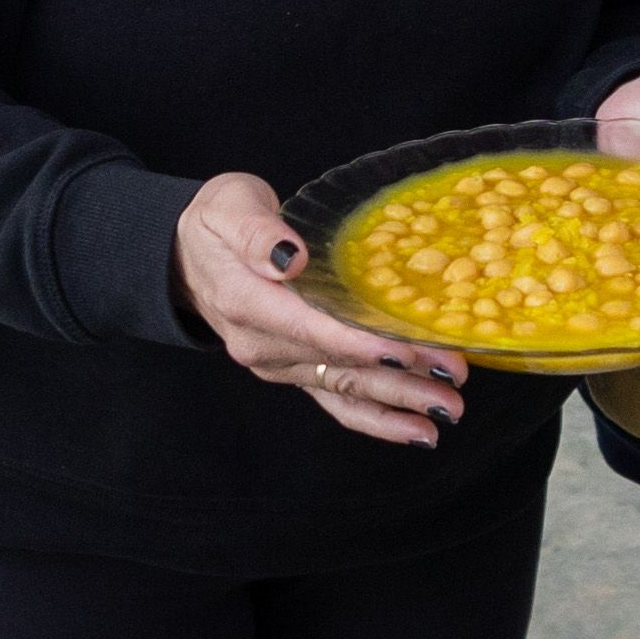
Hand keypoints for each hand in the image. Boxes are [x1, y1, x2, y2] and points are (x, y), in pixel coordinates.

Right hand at [173, 172, 463, 448]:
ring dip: (399, 403)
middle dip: (400, 376)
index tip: (405, 351)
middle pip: (339, 364)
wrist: (186, 256)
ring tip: (448, 410)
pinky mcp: (294, 370)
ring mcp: (278, 364)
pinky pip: (337, 401)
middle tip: (453, 378)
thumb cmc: (217, 222)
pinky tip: (417, 431)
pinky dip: (377, 419)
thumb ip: (257, 234)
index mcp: (246, 303)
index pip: (311, 328)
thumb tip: (291, 257)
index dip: (359, 343)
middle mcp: (262, 345)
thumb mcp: (229, 207)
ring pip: (345, 389)